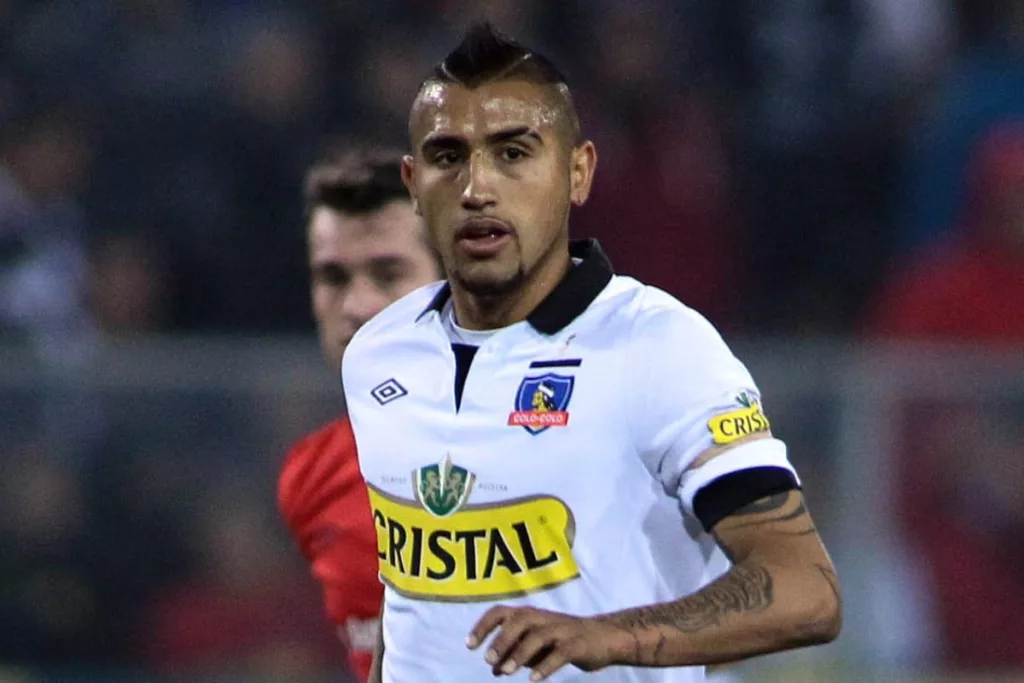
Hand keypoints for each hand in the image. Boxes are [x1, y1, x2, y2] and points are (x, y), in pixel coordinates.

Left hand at [466, 606, 625, 680]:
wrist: (604, 638)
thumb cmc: (563, 640)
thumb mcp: (536, 647)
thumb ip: (515, 653)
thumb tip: (492, 668)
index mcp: (530, 615)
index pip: (501, 612)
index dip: (483, 626)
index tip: (470, 645)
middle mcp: (543, 618)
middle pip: (519, 620)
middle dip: (501, 639)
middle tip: (488, 659)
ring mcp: (561, 630)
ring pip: (537, 636)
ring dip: (519, 653)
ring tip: (505, 672)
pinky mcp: (577, 644)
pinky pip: (560, 654)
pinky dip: (545, 666)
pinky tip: (532, 679)